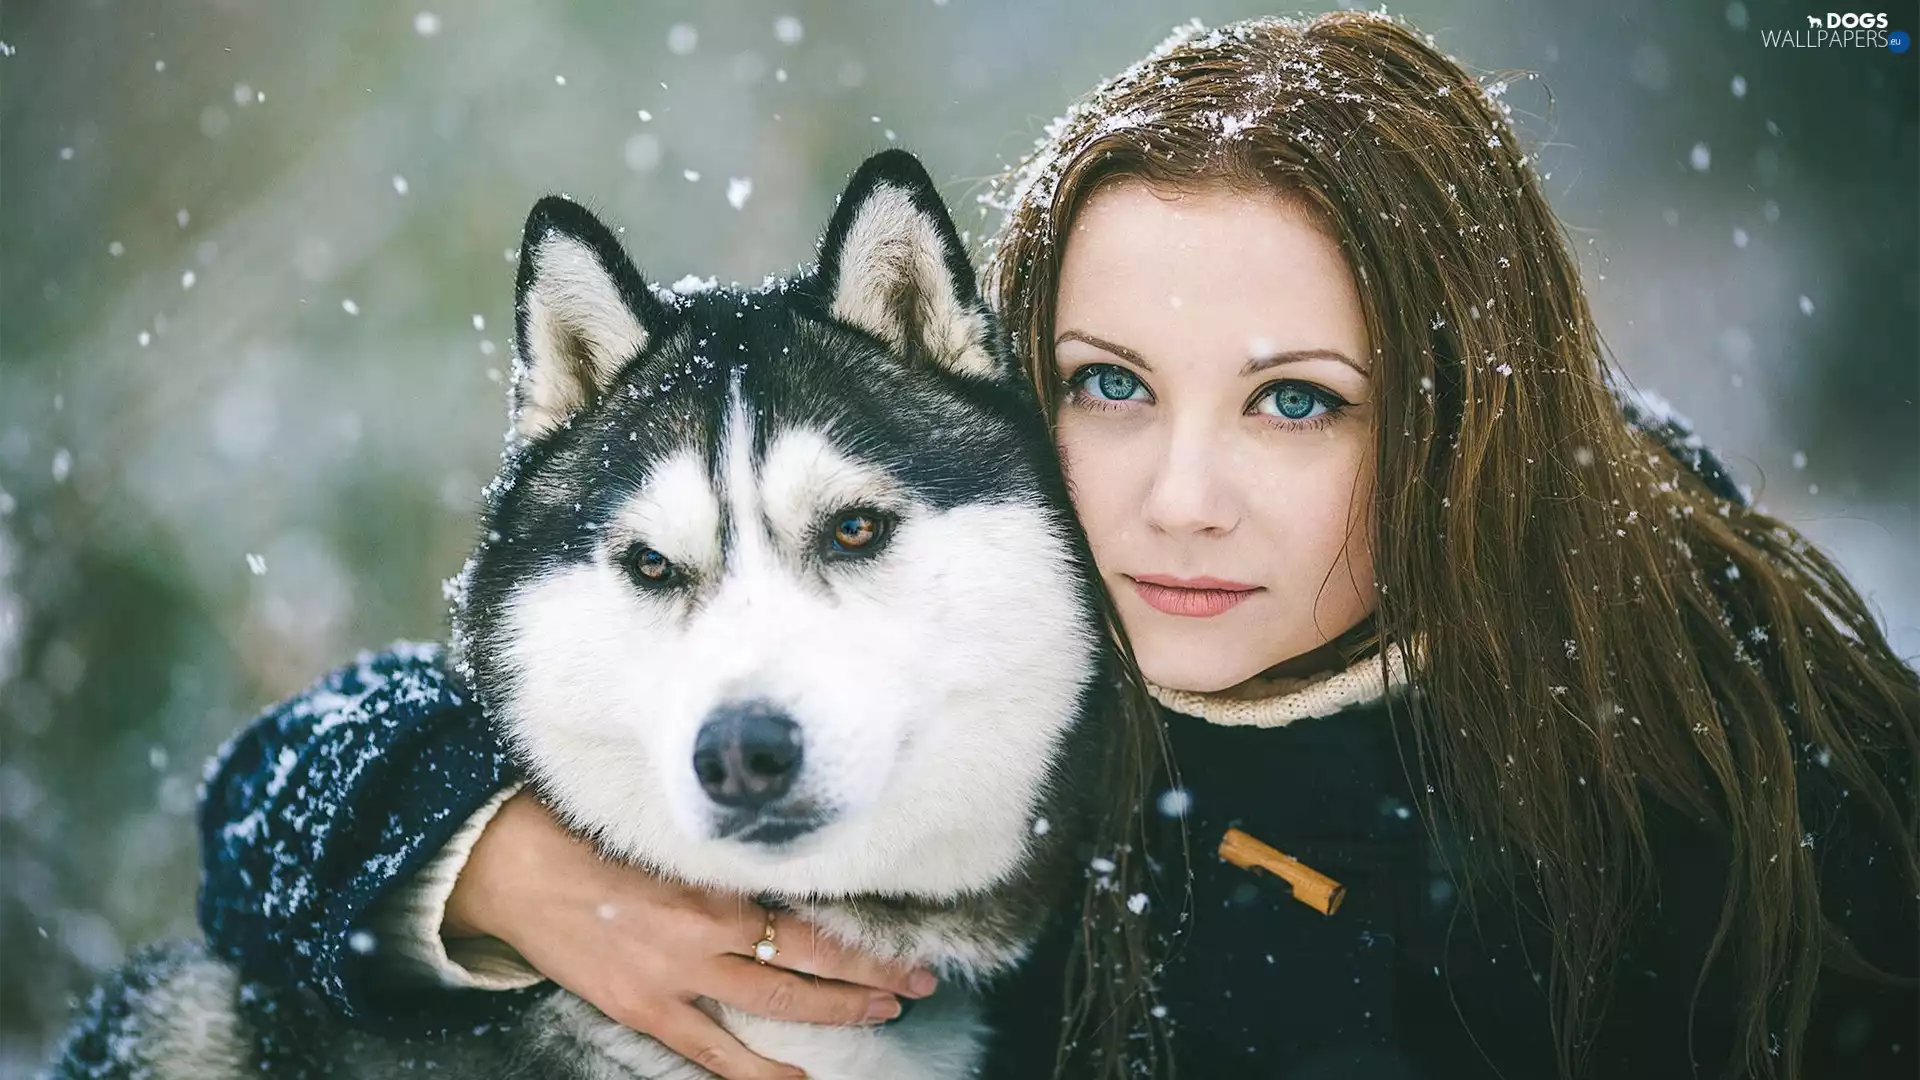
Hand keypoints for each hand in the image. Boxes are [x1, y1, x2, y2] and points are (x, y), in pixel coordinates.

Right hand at [444, 790, 937, 1079]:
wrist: (513, 867)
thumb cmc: (592, 832)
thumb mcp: (672, 830)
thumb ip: (730, 852)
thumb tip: (797, 858)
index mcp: (718, 877)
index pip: (816, 913)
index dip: (868, 934)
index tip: (911, 936)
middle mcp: (707, 929)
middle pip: (812, 960)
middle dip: (873, 973)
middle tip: (921, 979)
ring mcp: (676, 976)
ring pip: (778, 1003)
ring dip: (838, 1010)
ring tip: (886, 1010)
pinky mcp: (644, 1008)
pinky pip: (711, 1052)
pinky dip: (757, 1071)